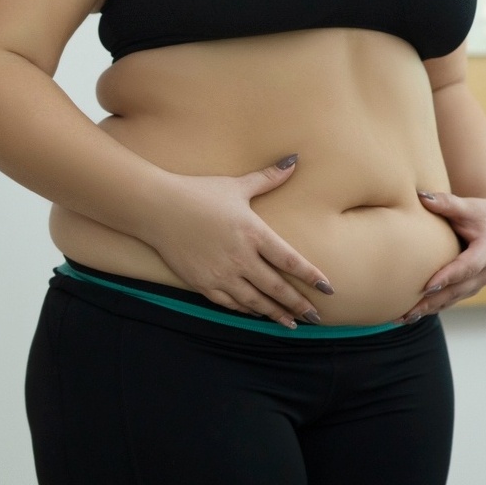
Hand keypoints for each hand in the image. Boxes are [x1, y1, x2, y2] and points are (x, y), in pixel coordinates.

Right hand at [145, 155, 333, 328]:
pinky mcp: (201, 282)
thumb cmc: (197, 193)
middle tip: (315, 316)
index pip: (290, 261)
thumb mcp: (236, 185)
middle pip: (276, 287)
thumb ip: (267, 178)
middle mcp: (240, 257)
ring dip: (274, 313)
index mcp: (253, 233)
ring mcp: (220, 273)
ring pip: (254, 301)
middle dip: (298, 304)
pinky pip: (229, 303)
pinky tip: (254, 312)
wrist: (157, 208)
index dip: (311, 277)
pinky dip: (245, 310)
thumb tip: (294, 161)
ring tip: (290, 324)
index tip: (328, 289)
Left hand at [396, 191, 485, 322]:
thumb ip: (445, 202)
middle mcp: (485, 271)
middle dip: (433, 301)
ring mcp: (477, 282)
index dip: (449, 277)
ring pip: (452, 299)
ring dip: (428, 310)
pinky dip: (430, 308)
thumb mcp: (464, 205)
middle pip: (458, 290)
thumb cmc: (475, 211)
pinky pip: (449, 300)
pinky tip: (408, 316)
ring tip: (402, 318)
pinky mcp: (467, 287)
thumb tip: (421, 196)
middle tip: (408, 310)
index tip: (428, 285)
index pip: (467, 267)